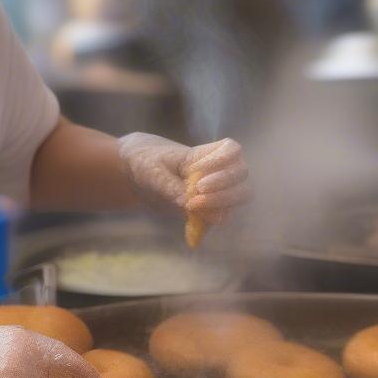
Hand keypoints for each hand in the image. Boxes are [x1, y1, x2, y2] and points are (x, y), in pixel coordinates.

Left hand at [117, 133, 249, 225]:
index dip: (223, 159)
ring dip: (224, 202)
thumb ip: (173, 188)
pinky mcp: (208, 208)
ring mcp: (216, 189)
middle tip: (198, 191)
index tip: (198, 169)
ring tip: (193, 206)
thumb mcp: (154, 173)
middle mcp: (216, 170)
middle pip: (241, 173)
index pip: (232, 149)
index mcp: (203, 154)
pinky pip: (222, 216)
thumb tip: (192, 206)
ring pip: (241, 194)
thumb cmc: (146, 163)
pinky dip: (211, 221)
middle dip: (224, 184)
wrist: (135, 174)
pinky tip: (191, 228)